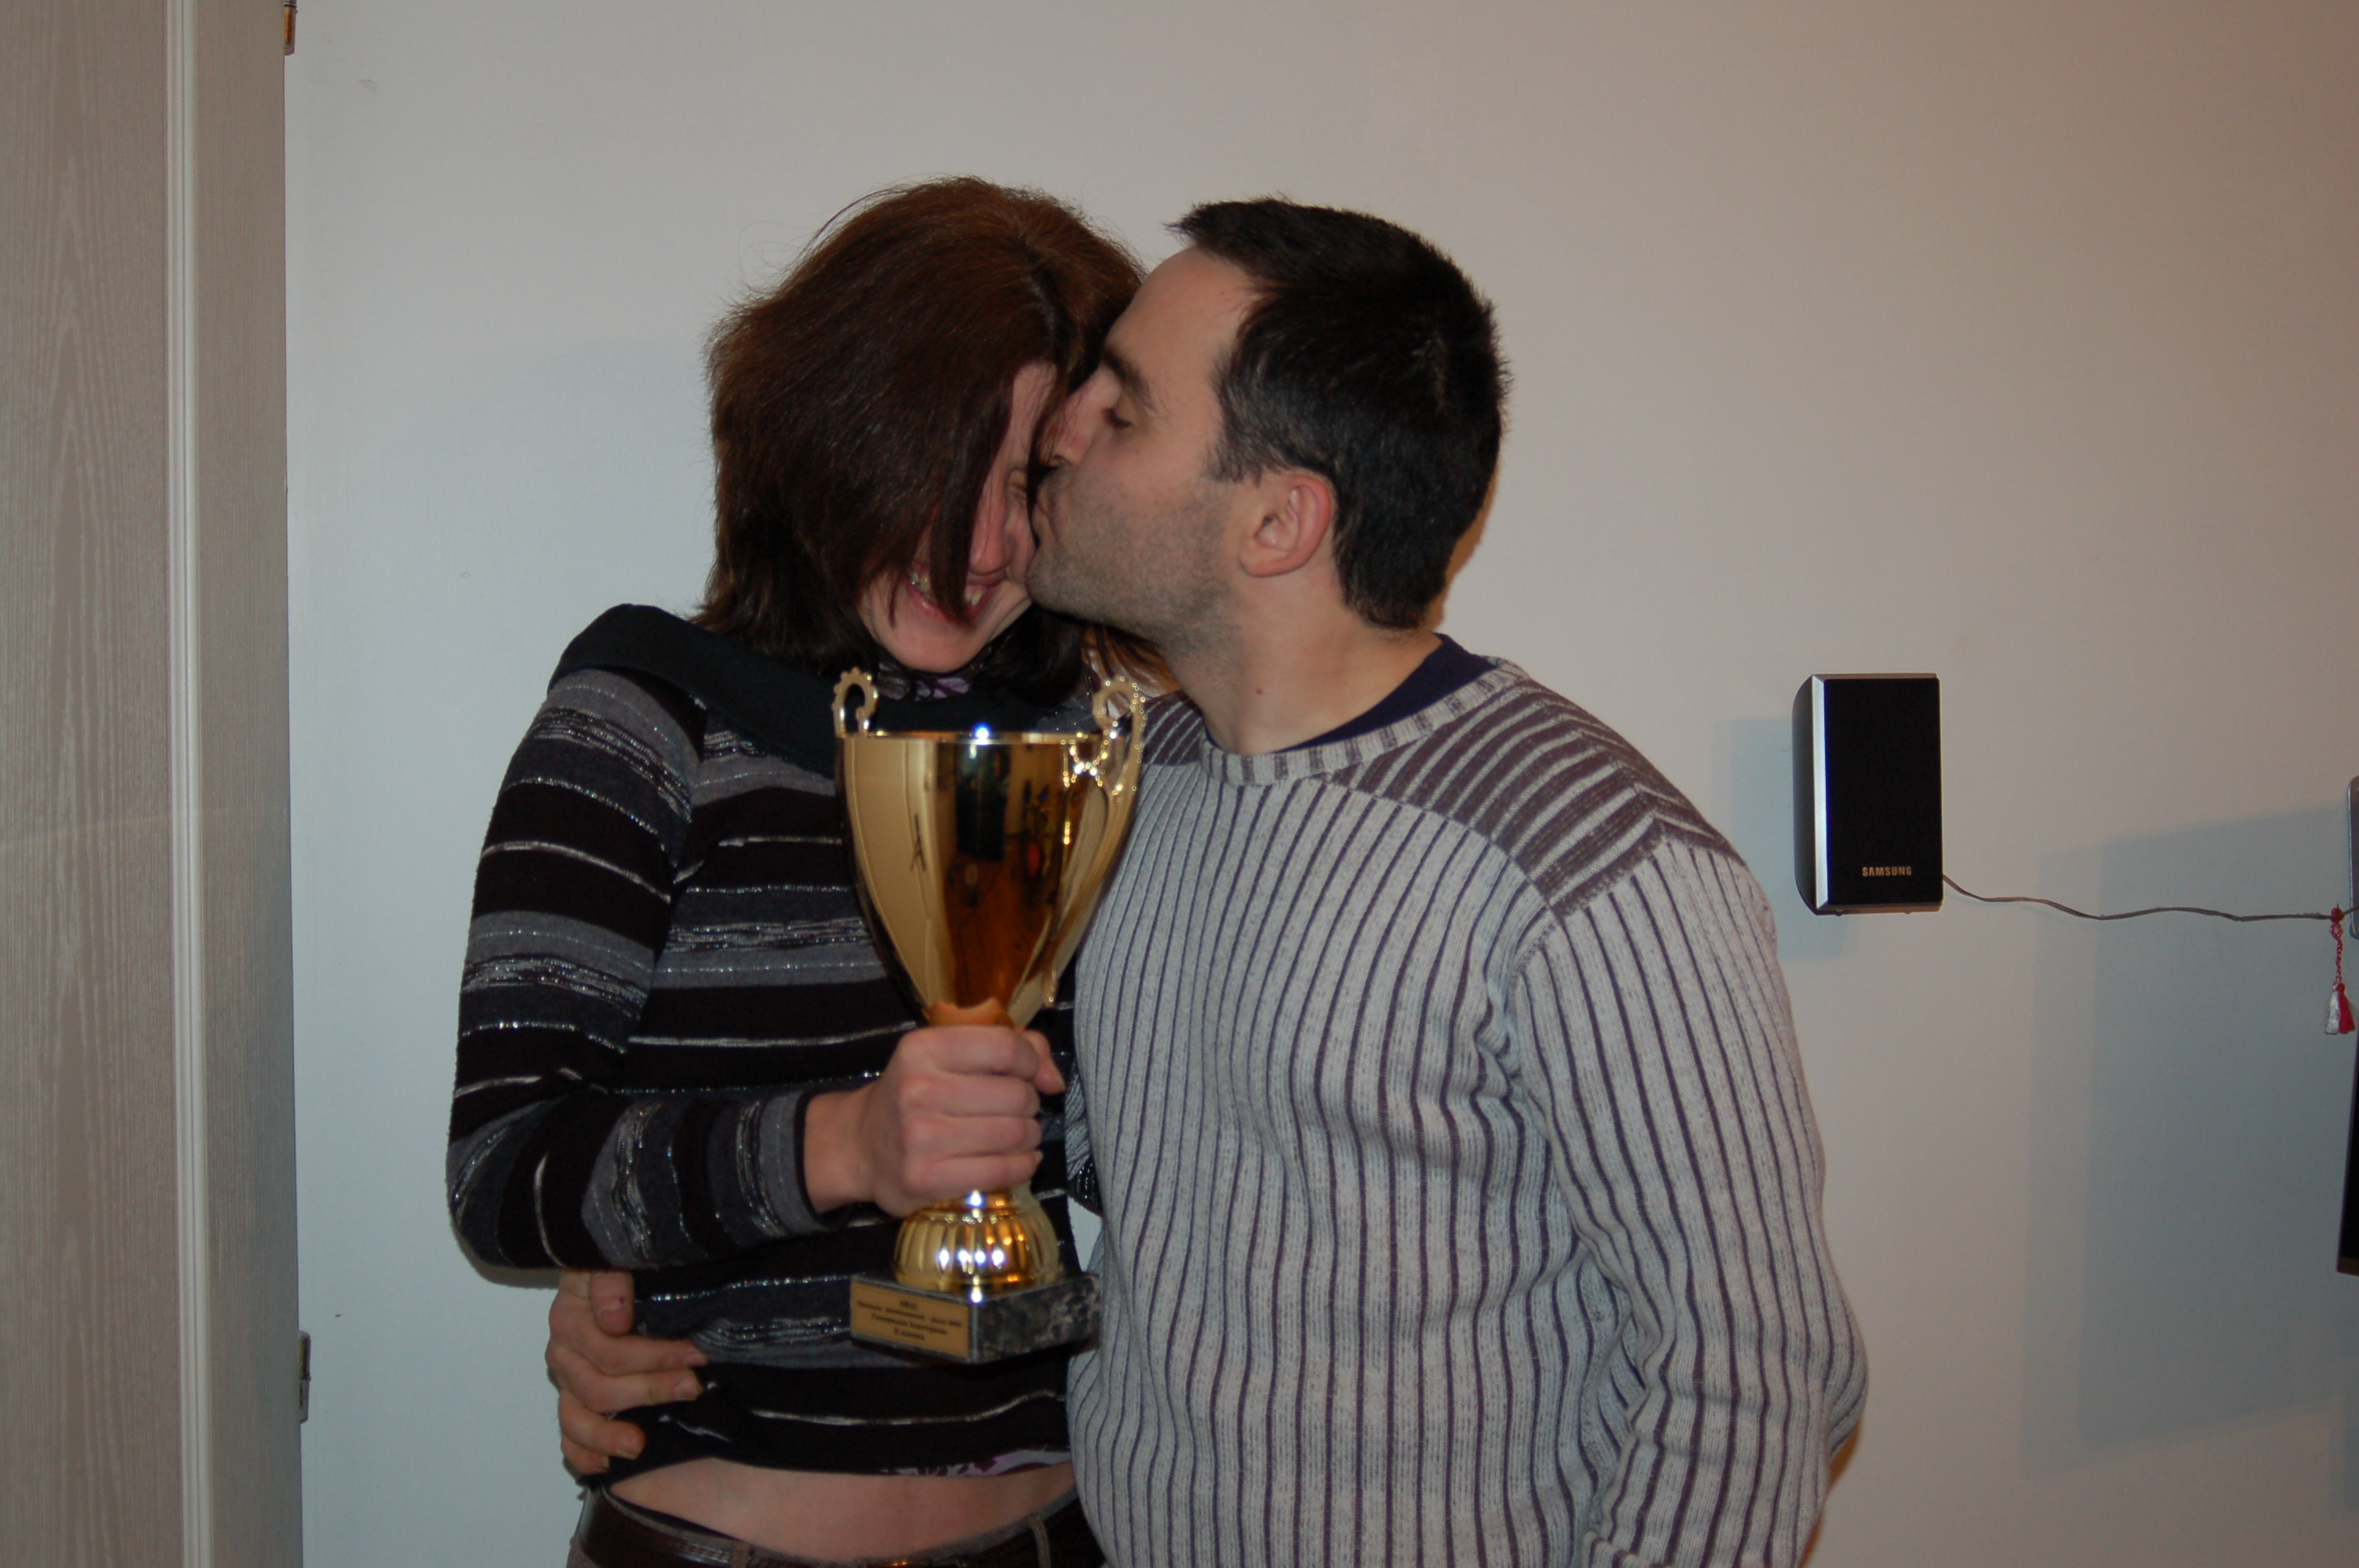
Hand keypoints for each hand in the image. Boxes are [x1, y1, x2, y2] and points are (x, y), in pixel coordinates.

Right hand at [547, 1270, 704, 1475]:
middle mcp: (565, 1351)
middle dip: (649, 1389)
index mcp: (572, 1316)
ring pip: (576, 1418)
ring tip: (640, 1444)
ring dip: (609, 1434)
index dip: (653, 1356)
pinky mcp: (573, 1399)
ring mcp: (567, 1380)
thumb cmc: (623, 1265)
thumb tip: (615, 1319)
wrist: (615, 1270)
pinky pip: (568, 1436)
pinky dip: (584, 1454)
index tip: (695, 1354)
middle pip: (598, 1386)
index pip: (608, 1349)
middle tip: (693, 1386)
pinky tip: (607, 1466)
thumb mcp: (616, 1257)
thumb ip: (611, 1280)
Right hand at [805, 1021, 1063, 1215]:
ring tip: (1017, 1135)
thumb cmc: (916, 1095)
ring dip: (1029, 1136)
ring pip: (1014, 1133)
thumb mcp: (948, 1055)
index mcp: (923, 1048)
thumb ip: (1010, 1047)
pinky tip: (1018, 1160)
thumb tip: (1053, 1078)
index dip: (1032, 1063)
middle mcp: (918, 1089)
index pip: (1005, 1047)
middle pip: (1016, 1094)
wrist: (861, 1145)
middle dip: (1029, 1104)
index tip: (1033, 1076)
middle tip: (1016, 1111)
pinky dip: (1023, 1165)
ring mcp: (920, 1137)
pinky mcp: (926, 1179)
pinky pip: (1002, 1170)